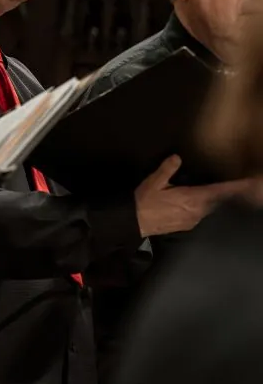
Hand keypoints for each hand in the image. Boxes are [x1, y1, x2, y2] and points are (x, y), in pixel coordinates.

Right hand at [134, 155, 254, 236]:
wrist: (133, 223)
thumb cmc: (143, 201)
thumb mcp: (153, 181)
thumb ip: (167, 169)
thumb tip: (177, 157)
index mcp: (192, 198)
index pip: (220, 191)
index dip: (237, 187)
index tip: (251, 182)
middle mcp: (197, 211)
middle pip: (217, 200)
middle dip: (226, 193)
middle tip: (235, 185)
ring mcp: (193, 220)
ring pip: (210, 208)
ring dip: (213, 200)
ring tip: (215, 192)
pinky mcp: (187, 225)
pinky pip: (201, 214)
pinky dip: (203, 206)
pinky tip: (197, 202)